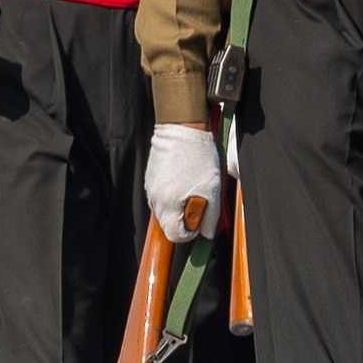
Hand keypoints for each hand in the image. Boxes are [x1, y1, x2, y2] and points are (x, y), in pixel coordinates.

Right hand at [144, 124, 223, 239]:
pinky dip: (174, 194)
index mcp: (167, 204)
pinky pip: (162, 196)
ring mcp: (150, 188)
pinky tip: (185, 178)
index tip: (201, 218)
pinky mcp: (151, 179)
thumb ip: (211, 215)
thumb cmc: (198, 156)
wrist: (182, 127)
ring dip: (180, 205)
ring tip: (193, 186)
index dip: (191, 232)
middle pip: (169, 224)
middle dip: (186, 218)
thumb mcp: (213, 188)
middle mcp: (154, 199)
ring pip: (165, 210)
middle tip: (199, 199)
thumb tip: (208, 234)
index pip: (175, 235)